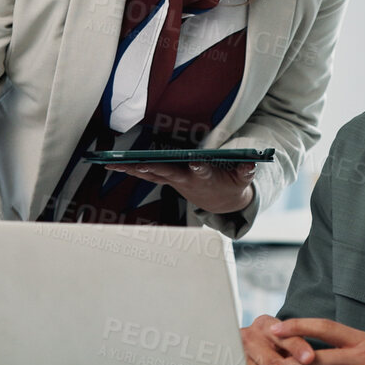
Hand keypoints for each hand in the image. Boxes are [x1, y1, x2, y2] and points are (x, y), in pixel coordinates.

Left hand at [102, 161, 255, 214]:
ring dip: (132, 169)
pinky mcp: (167, 179)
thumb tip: (252, 162)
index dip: (198, 167)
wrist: (221, 202)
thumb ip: (246, 171)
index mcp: (205, 178)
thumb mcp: (242, 179)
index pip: (201, 171)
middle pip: (167, 173)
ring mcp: (174, 181)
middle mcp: (186, 180)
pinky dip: (131, 169)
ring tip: (112, 164)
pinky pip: (146, 173)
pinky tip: (113, 165)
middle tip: (136, 164)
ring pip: (151, 173)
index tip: (195, 162)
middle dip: (152, 168)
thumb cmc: (232, 184)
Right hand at [239, 314, 319, 364]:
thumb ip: (298, 358)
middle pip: (272, 362)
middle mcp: (248, 339)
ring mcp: (236, 359)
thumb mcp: (285, 346)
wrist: (242, 356)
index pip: (283, 336)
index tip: (310, 359)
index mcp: (265, 325)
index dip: (297, 347)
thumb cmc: (272, 351)